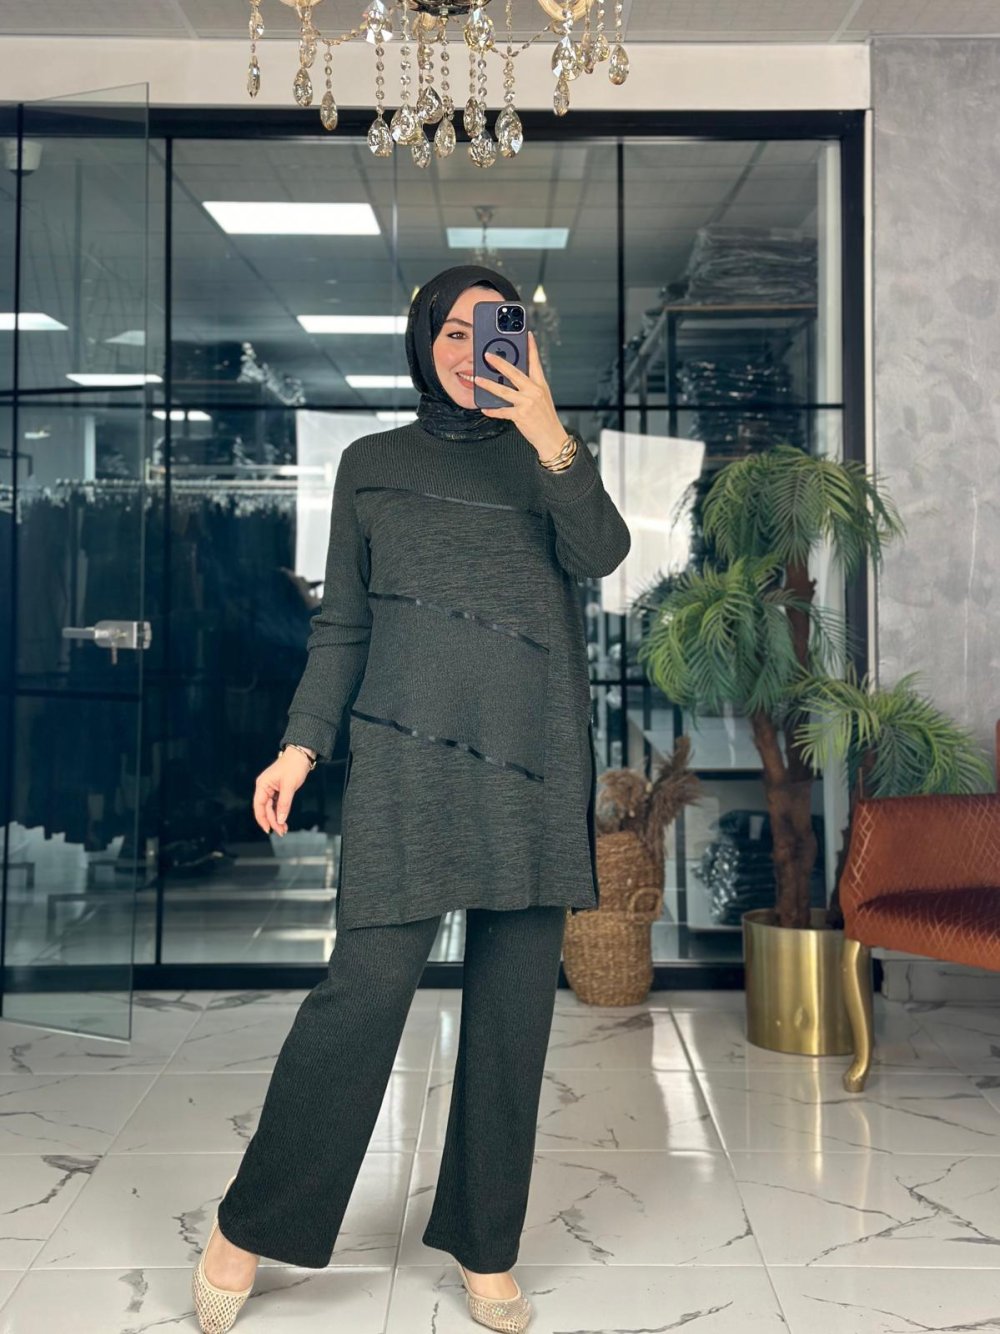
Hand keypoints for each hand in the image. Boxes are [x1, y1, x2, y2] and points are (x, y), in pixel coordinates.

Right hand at [252, 750, 310, 836]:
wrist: (301, 754)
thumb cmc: (294, 766)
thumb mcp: (289, 786)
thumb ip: (284, 804)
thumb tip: (281, 820)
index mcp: (262, 785)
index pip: (259, 806)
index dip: (262, 819)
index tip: (268, 830)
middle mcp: (264, 787)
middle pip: (265, 809)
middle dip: (273, 821)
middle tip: (282, 832)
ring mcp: (271, 789)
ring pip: (271, 808)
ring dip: (277, 818)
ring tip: (284, 829)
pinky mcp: (278, 790)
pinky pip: (277, 804)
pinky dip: (281, 812)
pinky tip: (284, 820)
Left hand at [475, 330, 567, 459]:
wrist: (552, 438)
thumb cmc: (546, 418)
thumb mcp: (543, 398)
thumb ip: (530, 387)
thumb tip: (513, 379)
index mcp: (541, 385)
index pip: (535, 362)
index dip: (531, 347)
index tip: (527, 335)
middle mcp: (534, 391)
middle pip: (514, 373)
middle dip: (499, 363)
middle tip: (488, 355)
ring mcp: (527, 403)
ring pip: (503, 391)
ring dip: (488, 385)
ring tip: (477, 379)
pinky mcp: (520, 415)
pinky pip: (502, 411)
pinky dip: (492, 410)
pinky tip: (484, 408)